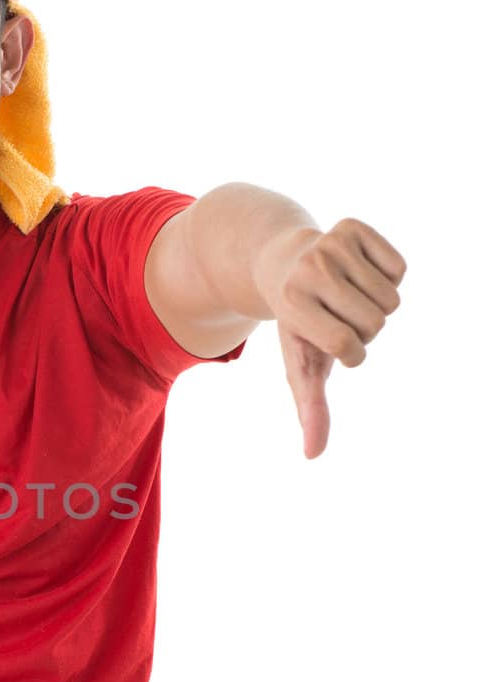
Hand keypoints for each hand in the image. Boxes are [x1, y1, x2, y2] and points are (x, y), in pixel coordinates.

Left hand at [258, 218, 406, 459]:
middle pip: (375, 323)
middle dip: (364, 329)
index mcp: (293, 305)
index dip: (349, 354)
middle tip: (335, 313)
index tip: (328, 340)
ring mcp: (331, 245)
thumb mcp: (299, 363)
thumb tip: (313, 455)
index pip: (349, 348)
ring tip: (344, 294)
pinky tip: (356, 271)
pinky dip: (387, 275)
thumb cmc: (297, 322)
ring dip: (376, 304)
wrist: (280, 263)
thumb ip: (310, 408)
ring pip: (392, 298)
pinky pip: (400, 267)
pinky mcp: (352, 226)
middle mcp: (310, 271)